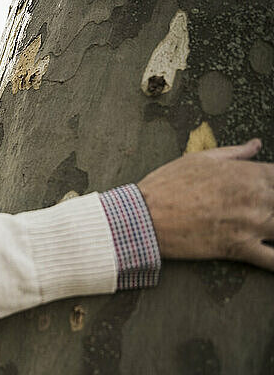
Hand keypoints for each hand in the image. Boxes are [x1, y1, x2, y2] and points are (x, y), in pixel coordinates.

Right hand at [138, 139, 273, 270]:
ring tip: (266, 227)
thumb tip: (256, 144)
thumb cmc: (167, 185)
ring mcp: (250, 225)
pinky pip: (273, 261)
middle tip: (264, 209)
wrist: (145, 217)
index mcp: (247, 173)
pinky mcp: (239, 249)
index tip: (270, 187)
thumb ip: (234, 152)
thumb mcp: (198, 160)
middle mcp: (255, 198)